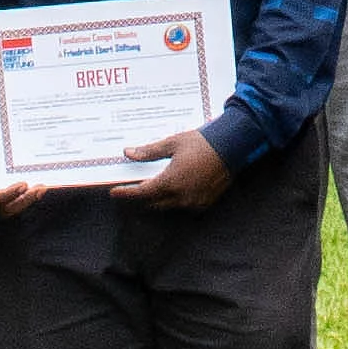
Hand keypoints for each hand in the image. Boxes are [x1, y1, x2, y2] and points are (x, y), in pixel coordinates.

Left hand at [117, 127, 233, 210]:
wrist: (232, 146)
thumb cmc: (202, 142)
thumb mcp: (172, 143)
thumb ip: (149, 152)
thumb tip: (128, 153)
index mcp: (171, 181)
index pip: (142, 193)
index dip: (126, 193)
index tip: (115, 192)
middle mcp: (181, 196)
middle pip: (154, 202)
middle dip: (143, 195)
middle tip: (136, 185)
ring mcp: (194, 202)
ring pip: (168, 205)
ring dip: (160, 197)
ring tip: (156, 184)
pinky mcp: (205, 203)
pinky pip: (184, 206)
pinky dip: (176, 199)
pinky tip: (176, 187)